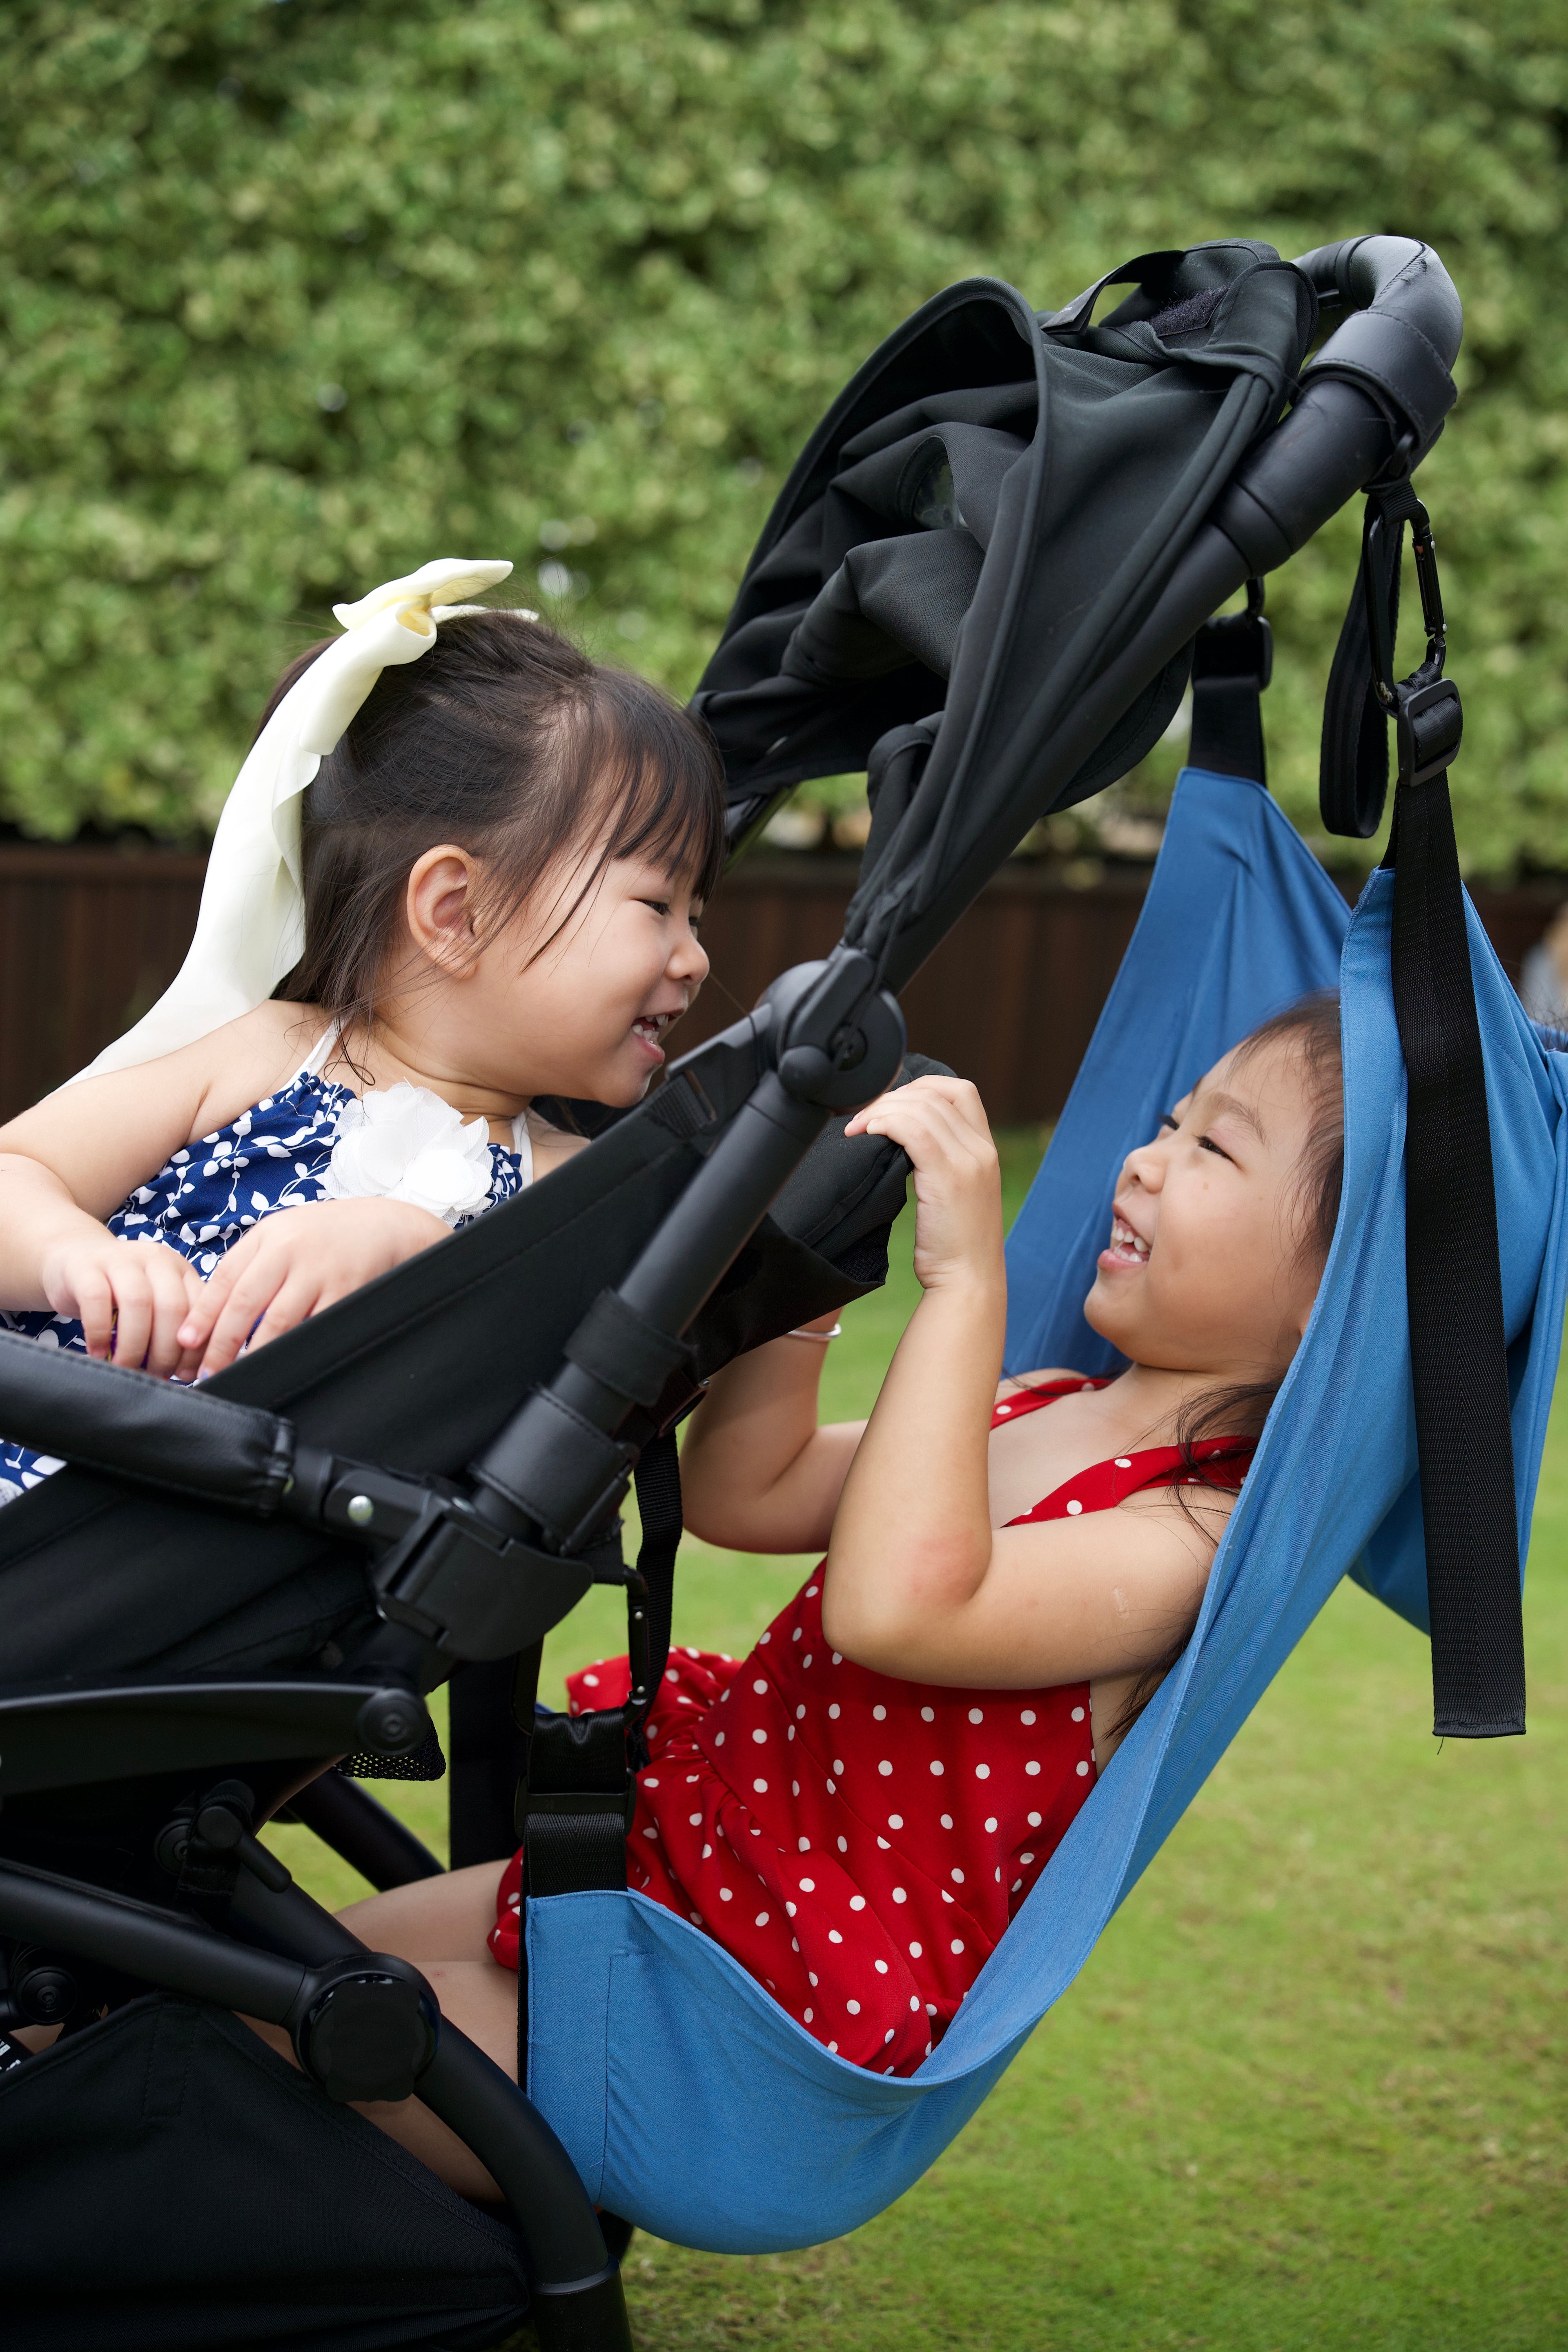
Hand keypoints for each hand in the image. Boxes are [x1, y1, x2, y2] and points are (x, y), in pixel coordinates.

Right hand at [38, 1232, 207, 1376]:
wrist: (73, 1259)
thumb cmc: (119, 1294)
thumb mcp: (154, 1303)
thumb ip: (174, 1328)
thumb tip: (187, 1373)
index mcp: (180, 1269)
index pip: (200, 1307)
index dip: (196, 1345)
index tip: (185, 1374)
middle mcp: (155, 1259)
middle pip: (172, 1306)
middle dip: (167, 1350)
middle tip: (156, 1375)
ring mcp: (120, 1259)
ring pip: (138, 1302)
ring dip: (135, 1345)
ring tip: (127, 1367)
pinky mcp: (85, 1267)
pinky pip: (96, 1299)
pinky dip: (99, 1331)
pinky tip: (98, 1352)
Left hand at [176, 1197, 451, 1377]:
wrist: (386, 1225)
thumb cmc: (326, 1235)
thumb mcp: (285, 1233)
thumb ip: (252, 1263)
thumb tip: (212, 1311)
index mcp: (269, 1235)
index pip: (226, 1278)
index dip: (203, 1312)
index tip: (187, 1340)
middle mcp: (291, 1250)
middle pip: (245, 1302)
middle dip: (221, 1341)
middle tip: (205, 1371)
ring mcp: (320, 1271)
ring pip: (278, 1322)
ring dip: (254, 1354)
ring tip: (237, 1374)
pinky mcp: (347, 1291)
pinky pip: (315, 1329)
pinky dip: (295, 1351)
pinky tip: (281, 1365)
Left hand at [845, 1075, 1003, 1292]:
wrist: (968, 1282)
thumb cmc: (953, 1246)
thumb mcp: (954, 1193)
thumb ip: (939, 1162)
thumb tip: (897, 1138)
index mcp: (986, 1149)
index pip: (959, 1091)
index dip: (920, 1087)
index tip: (889, 1104)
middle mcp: (982, 1149)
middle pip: (935, 1094)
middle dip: (891, 1096)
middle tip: (861, 1117)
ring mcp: (969, 1161)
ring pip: (921, 1107)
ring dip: (881, 1110)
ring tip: (857, 1128)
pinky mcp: (949, 1176)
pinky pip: (913, 1130)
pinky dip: (885, 1123)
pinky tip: (866, 1134)